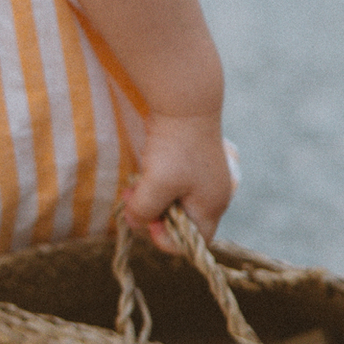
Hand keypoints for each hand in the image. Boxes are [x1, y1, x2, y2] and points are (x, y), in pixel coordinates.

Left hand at [120, 113, 233, 251]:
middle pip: (181, 223)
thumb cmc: (176, 146)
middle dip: (153, 215)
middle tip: (132, 199)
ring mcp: (202, 178)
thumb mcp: (157, 184)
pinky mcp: (191, 162)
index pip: (192, 242)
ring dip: (150, 198)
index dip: (165, 238)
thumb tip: (133, 221)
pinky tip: (145, 169)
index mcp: (211, 206)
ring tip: (133, 186)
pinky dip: (155, 182)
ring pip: (173, 202)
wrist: (185, 101)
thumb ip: (144, 210)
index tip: (147, 218)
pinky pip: (171, 184)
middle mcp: (211, 195)